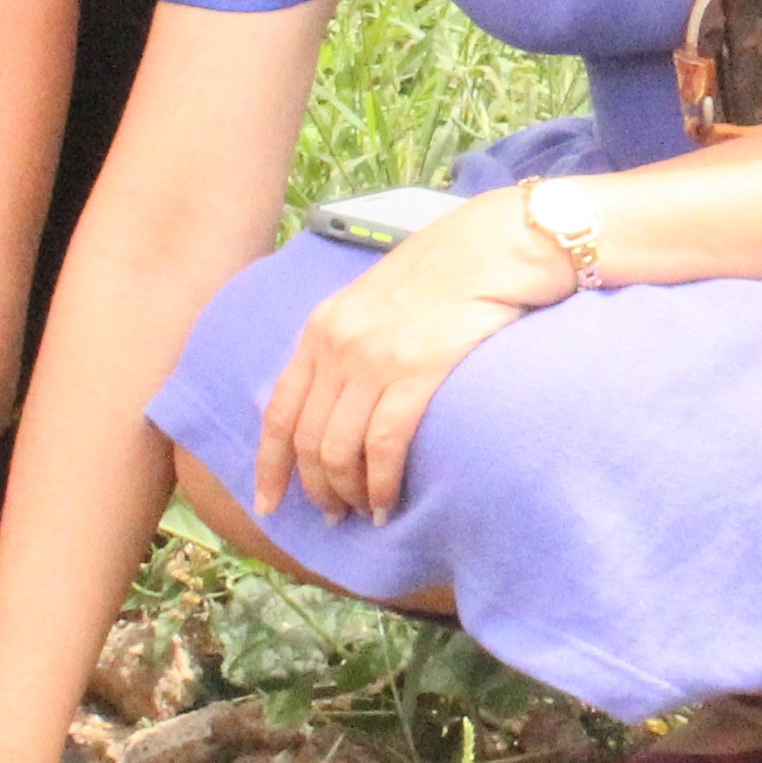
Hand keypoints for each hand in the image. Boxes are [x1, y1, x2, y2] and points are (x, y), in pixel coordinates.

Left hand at [251, 201, 557, 524]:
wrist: (493, 246)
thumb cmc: (443, 273)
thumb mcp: (373, 301)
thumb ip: (347, 344)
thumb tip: (336, 403)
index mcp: (321, 328)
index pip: (280, 411)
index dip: (270, 465)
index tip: (268, 503)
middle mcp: (337, 346)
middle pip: (308, 440)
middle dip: (316, 488)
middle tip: (333, 516)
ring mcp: (373, 361)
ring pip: (340, 452)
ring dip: (349, 494)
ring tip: (364, 513)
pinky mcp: (416, 373)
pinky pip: (383, 446)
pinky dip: (382, 485)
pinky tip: (388, 503)